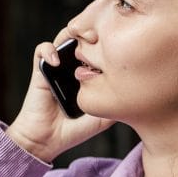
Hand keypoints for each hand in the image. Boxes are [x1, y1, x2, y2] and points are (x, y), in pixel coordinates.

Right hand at [5, 30, 113, 162]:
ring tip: (82, 43)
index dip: (106, 46)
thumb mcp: (102, 119)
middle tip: (102, 38)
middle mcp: (72, 69)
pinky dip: (49, 50)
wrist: (46, 141)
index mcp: (87, 76)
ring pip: (64, 39)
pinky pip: (42, 50)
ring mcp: (57, 68)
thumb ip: (116, 105)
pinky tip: (57, 61)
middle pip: (83, 41)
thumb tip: (137, 95)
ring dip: (72, 36)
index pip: (97, 52)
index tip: (116, 47)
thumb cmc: (73, 131)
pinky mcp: (40, 71)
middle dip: (92, 35)